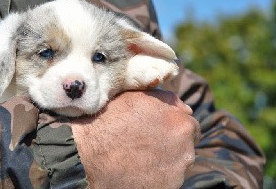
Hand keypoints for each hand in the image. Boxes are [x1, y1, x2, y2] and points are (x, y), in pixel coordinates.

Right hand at [71, 90, 199, 188]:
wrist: (86, 156)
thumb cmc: (107, 122)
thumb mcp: (134, 97)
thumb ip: (163, 99)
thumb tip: (182, 106)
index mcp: (180, 118)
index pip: (188, 121)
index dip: (172, 123)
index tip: (159, 128)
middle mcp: (185, 143)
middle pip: (186, 142)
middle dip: (171, 141)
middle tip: (148, 142)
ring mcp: (179, 168)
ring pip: (178, 161)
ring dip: (166, 158)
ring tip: (140, 156)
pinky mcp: (170, 186)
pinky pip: (169, 178)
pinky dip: (158, 174)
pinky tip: (139, 169)